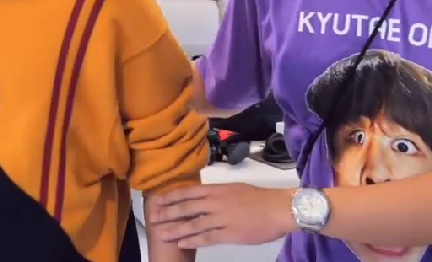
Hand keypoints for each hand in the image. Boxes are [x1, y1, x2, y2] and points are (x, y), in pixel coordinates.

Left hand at [147, 183, 295, 248]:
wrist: (279, 209)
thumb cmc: (259, 198)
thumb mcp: (234, 189)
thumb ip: (217, 193)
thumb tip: (202, 196)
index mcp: (216, 190)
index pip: (187, 192)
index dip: (170, 197)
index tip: (157, 201)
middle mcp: (214, 203)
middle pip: (185, 208)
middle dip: (167, 213)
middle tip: (152, 218)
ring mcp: (221, 218)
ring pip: (192, 224)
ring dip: (175, 229)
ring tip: (161, 233)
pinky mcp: (228, 234)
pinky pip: (206, 238)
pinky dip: (192, 241)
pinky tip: (182, 243)